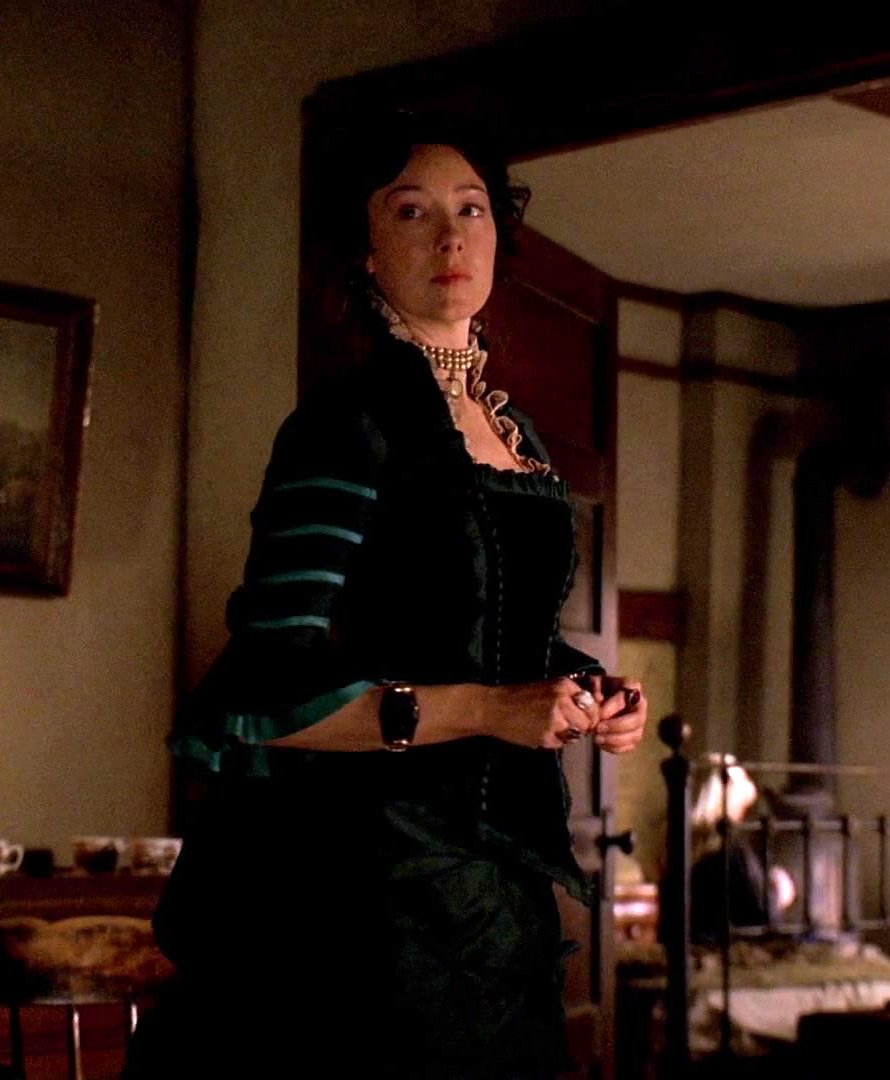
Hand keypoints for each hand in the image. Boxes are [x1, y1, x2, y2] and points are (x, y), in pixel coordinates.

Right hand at [482, 678, 599, 749]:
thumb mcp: (547, 688)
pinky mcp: (547, 736)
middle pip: (588, 721)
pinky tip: (540, 733)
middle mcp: (562, 700)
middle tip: (570, 727)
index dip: (591, 714)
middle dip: (582, 727)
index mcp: (563, 686)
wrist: (493, 708)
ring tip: (553, 729)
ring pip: (576, 734)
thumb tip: (590, 711)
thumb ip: (568, 696)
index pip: (592, 704)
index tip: (584, 718)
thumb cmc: (518, 696)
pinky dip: (554, 742)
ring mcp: (555, 719)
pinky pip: (561, 743)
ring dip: (569, 735)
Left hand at [589, 675, 647, 753]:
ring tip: (596, 738)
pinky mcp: (634, 736)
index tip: (598, 714)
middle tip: (598, 728)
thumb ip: (594, 687)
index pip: (627, 698)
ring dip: (615, 740)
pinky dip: (615, 748)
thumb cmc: (597, 688)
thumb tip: (598, 699)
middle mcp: (640, 705)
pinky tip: (601, 744)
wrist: (596, 699)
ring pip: (635, 735)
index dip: (613, 707)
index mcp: (632, 687)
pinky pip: (630, 746)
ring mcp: (639, 722)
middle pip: (637, 719)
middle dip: (617, 726)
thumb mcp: (593, 682)